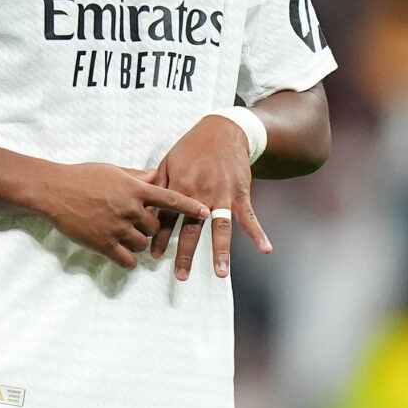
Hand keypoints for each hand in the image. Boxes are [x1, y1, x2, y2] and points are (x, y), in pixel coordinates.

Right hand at [34, 163, 208, 267]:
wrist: (54, 191)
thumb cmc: (82, 177)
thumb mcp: (112, 170)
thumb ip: (137, 176)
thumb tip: (155, 176)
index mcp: (134, 189)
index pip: (170, 198)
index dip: (189, 206)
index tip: (205, 212)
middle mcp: (129, 208)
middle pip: (155, 227)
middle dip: (150, 228)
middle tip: (137, 224)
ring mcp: (116, 228)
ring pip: (142, 244)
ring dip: (138, 242)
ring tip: (124, 236)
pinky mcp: (103, 244)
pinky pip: (127, 260)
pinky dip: (128, 260)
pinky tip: (122, 255)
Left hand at [147, 113, 272, 279]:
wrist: (222, 131)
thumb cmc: (191, 147)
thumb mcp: (168, 162)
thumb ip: (156, 186)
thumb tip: (142, 206)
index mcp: (179, 187)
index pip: (167, 218)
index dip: (160, 238)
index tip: (154, 255)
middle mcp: (200, 195)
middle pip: (192, 229)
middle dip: (185, 254)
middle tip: (180, 276)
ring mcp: (221, 196)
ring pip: (220, 228)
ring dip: (220, 251)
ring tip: (221, 273)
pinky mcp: (239, 194)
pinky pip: (249, 217)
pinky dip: (258, 233)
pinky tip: (265, 249)